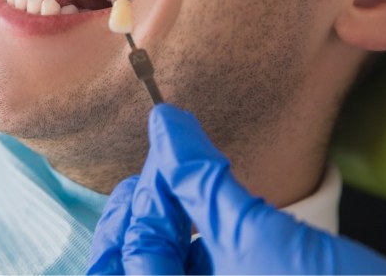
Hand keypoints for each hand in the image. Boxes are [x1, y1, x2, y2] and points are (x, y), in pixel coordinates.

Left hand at [88, 104, 385, 274]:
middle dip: (140, 207)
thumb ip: (201, 180)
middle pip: (127, 259)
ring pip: (154, 263)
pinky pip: (183, 267)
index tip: (170, 140)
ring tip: (181, 178)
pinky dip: (184, 235)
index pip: (135, 245)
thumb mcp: (258, 236)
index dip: (152, 186)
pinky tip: (204, 206)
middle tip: (165, 165)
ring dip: (160, 217)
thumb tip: (165, 124)